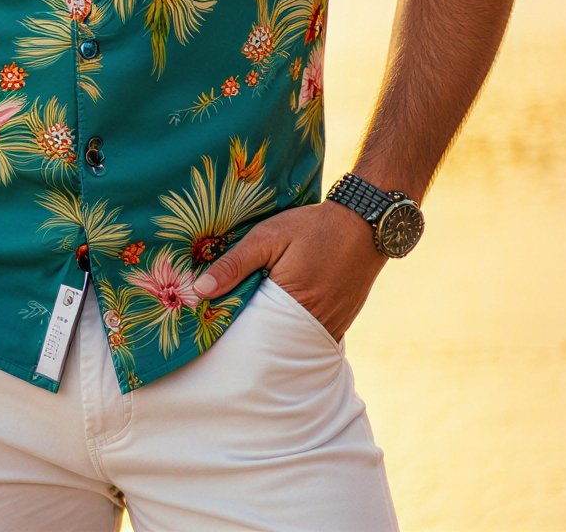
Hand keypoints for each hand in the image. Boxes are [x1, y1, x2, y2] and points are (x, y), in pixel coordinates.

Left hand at [191, 202, 385, 340]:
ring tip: (252, 322)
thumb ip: (234, 263)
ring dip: (273, 336)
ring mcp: (332, 326)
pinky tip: (281, 318)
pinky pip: (310, 337)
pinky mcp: (342, 323)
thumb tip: (200, 290)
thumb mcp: (268, 236)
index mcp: (293, 302)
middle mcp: (316, 323)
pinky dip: (294, 331)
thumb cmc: (313, 227)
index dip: (231, 328)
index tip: (210, 325)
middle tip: (228, 326)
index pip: (251, 330)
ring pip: (292, 343)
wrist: (365, 223)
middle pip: (272, 343)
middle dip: (251, 336)